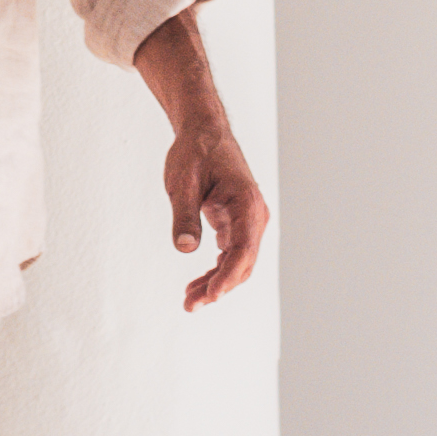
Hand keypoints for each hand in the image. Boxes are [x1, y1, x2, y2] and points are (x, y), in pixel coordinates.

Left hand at [148, 33, 270, 305]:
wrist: (203, 131)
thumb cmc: (194, 151)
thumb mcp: (183, 182)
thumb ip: (184, 215)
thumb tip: (185, 248)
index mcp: (246, 203)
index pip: (243, 250)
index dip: (227, 277)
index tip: (210, 296)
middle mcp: (254, 215)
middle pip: (243, 262)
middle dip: (219, 287)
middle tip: (190, 305)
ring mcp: (248, 220)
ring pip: (238, 262)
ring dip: (216, 282)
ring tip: (190, 300)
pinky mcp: (238, 223)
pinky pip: (232, 254)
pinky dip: (217, 270)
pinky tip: (199, 284)